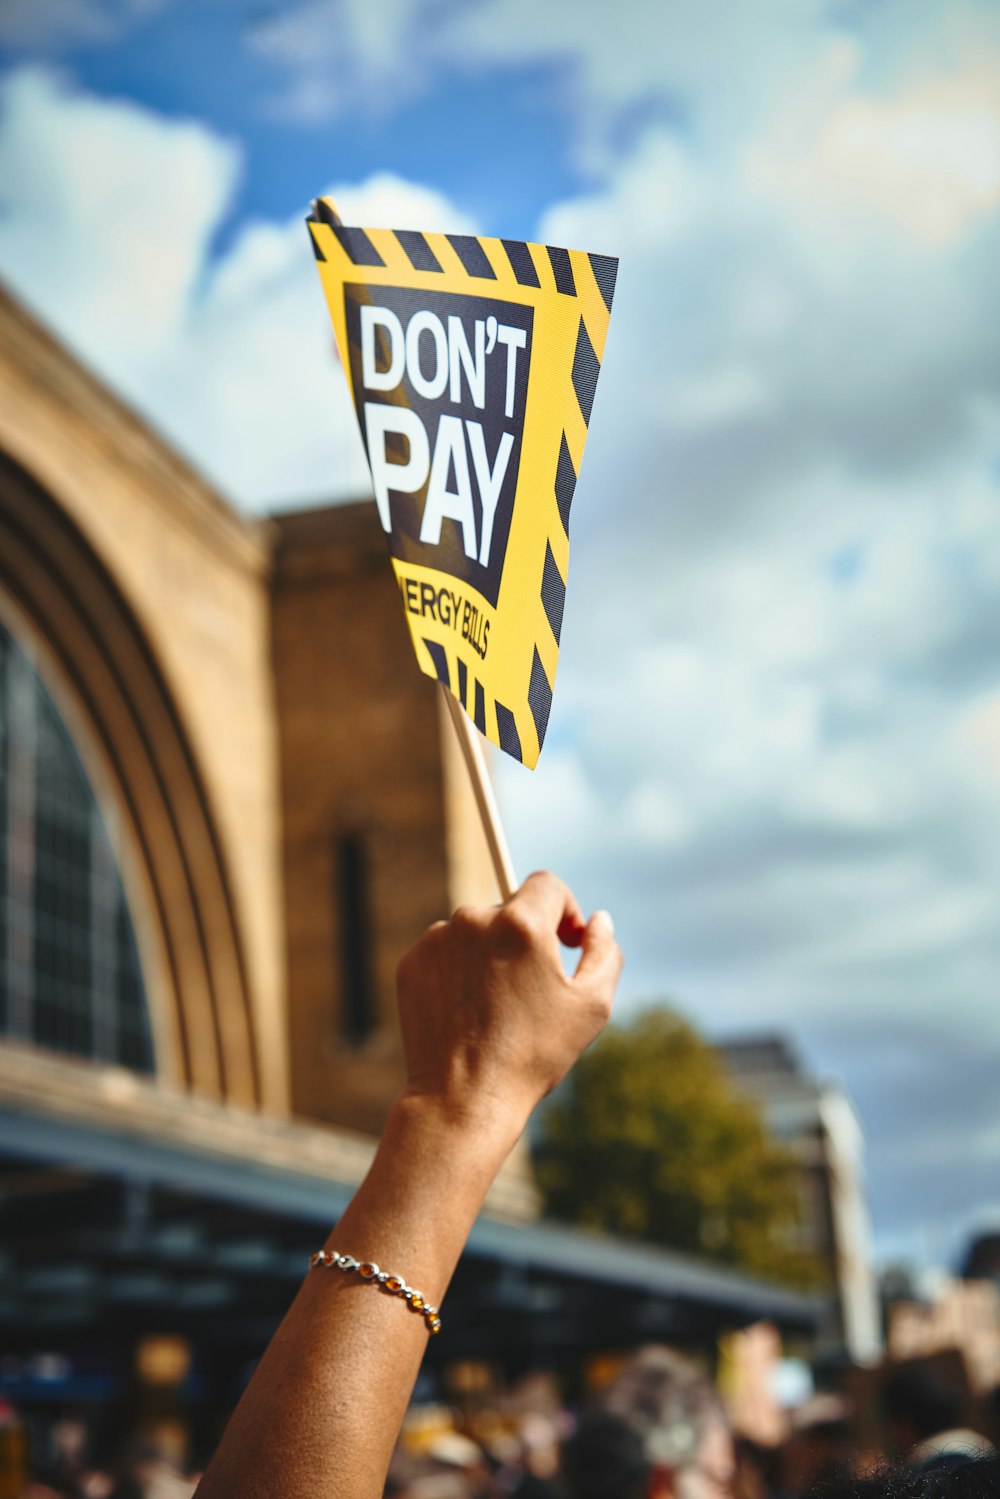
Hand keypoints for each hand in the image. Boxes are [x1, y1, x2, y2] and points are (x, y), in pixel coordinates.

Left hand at [395, 871, 621, 1140]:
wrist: (463, 1099)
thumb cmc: (534, 1054)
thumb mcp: (591, 1006)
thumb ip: (604, 951)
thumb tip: (597, 920)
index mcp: (520, 923)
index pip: (548, 885)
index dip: (566, 909)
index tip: (567, 942)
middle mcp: (473, 919)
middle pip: (511, 909)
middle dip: (527, 937)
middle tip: (532, 988)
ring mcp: (437, 940)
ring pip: (476, 931)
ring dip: (491, 953)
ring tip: (497, 1006)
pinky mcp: (412, 963)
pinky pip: (445, 952)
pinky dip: (459, 971)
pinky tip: (468, 1011)